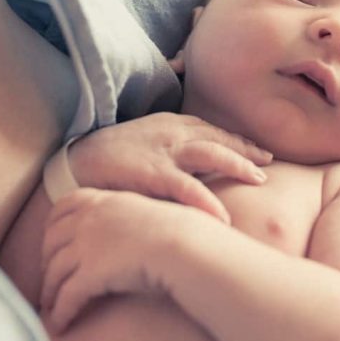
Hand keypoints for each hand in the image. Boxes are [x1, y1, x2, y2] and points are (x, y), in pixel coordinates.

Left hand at [39, 188, 222, 332]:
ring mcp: (86, 246)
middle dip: (46, 262)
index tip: (50, 243)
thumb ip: (131, 217)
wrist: (186, 244)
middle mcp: (88, 219)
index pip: (63, 208)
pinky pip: (67, 297)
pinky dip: (60, 313)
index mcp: (102, 201)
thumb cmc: (181, 231)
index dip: (51, 227)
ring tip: (49, 306)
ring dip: (49, 291)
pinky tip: (61, 325)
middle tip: (48, 278)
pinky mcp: (90, 274)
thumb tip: (136, 231)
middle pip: (51, 241)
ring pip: (54, 272)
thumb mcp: (148, 212)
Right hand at [67, 112, 272, 223]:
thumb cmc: (108, 158)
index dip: (237, 141)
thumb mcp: (144, 145)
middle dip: (245, 150)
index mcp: (169, 125)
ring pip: (211, 154)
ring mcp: (162, 152)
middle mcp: (170, 133)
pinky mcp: (151, 174)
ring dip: (238, 165)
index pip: (211, 130)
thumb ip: (169, 151)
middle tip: (268, 164)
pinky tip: (223, 215)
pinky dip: (208, 200)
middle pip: (218, 138)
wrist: (72, 163)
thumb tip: (195, 169)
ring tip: (259, 180)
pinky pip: (187, 187)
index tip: (259, 153)